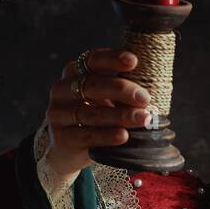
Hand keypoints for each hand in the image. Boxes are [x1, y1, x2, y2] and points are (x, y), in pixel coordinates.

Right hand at [44, 47, 154, 181]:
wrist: (65, 150)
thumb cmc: (91, 118)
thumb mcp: (100, 99)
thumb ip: (117, 90)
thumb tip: (150, 90)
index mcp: (73, 73)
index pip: (92, 60)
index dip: (112, 59)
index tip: (133, 61)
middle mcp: (62, 90)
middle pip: (93, 86)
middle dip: (122, 90)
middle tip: (145, 98)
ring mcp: (59, 115)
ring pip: (92, 114)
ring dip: (121, 116)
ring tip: (143, 119)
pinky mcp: (62, 139)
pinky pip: (88, 136)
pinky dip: (107, 135)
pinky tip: (123, 135)